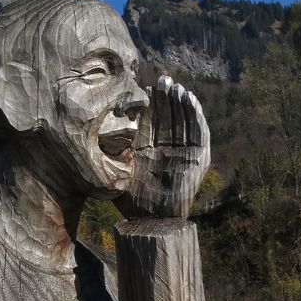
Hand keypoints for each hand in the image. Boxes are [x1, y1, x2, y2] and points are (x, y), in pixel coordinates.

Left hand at [115, 75, 209, 219]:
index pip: (151, 122)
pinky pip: (199, 133)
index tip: (145, 87)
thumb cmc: (129, 199)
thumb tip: (101, 124)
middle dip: (166, 99)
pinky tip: (190, 99)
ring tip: (175, 85)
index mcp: (148, 152)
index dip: (150, 105)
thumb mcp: (117, 167)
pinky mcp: (198, 158)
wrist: (150, 221)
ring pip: (184, 122)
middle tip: (162, 79)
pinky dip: (196, 115)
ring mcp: (184, 154)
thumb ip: (114, 148)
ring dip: (181, 103)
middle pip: (169, 118)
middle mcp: (167, 151)